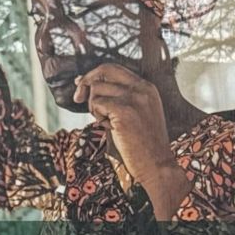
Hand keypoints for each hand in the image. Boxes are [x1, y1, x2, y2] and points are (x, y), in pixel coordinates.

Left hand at [75, 63, 176, 180]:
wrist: (156, 166)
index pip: (114, 68)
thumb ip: (121, 98)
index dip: (94, 74)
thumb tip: (89, 86)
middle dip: (86, 83)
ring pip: (97, 89)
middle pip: (103, 72)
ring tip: (107, 122)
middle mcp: (141, 89)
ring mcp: (134, 99)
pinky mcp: (124, 111)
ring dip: (95, 107)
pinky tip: (110, 128)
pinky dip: (98, 117)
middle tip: (77, 98)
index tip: (81, 83)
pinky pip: (97, 104)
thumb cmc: (143, 146)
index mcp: (146, 87)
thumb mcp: (138, 114)